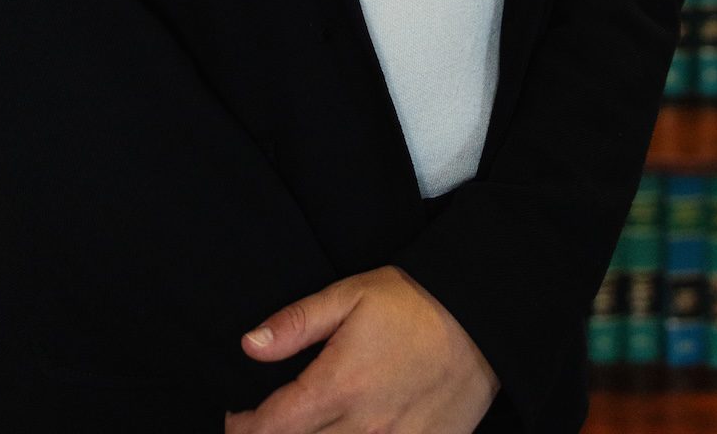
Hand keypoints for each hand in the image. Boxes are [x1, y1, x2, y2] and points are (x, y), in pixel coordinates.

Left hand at [224, 264, 500, 432]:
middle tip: (269, 426)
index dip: (243, 428)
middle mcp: (363, 427)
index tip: (235, 418)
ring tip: (307, 429)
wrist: (481, 320)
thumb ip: (297, 323)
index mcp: (338, 386)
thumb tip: (249, 345)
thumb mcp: (349, 296)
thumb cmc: (411, 303)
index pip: (272, 427)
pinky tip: (350, 433)